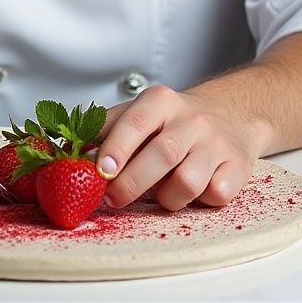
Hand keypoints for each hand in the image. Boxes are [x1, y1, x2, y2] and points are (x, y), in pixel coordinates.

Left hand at [94, 85, 259, 211]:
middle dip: (132, 183)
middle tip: (113, 199)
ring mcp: (216, 143)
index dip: (118, 147)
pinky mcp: (237, 167)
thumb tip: (64, 152)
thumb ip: (103, 130)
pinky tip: (194, 192)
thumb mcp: (140, 113)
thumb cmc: (173, 121)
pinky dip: (199, 202)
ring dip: (166, 198)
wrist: (231, 114)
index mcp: (161, 100)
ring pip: (187, 183)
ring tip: (160, 192)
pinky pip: (214, 196)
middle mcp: (191, 118)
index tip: (102, 171)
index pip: (136, 121)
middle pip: (162, 155)